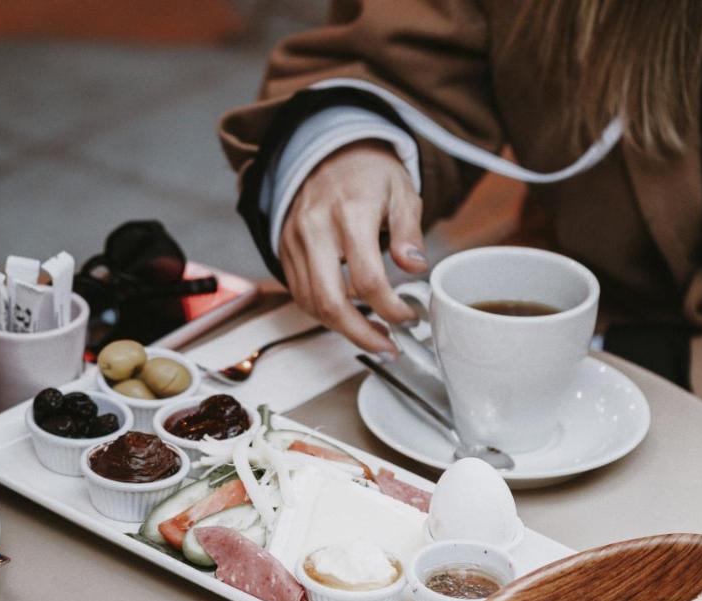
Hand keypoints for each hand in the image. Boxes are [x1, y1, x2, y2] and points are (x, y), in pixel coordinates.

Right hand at [279, 140, 426, 353]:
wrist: (326, 151)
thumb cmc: (369, 174)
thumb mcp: (401, 192)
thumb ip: (408, 232)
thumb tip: (416, 267)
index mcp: (350, 214)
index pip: (368, 279)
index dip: (391, 309)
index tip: (409, 317)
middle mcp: (316, 230)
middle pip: (331, 301)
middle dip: (360, 334)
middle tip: (388, 347)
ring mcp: (295, 241)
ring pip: (311, 303)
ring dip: (342, 329)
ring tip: (372, 337)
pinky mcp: (284, 250)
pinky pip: (299, 293)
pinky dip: (322, 313)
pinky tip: (347, 319)